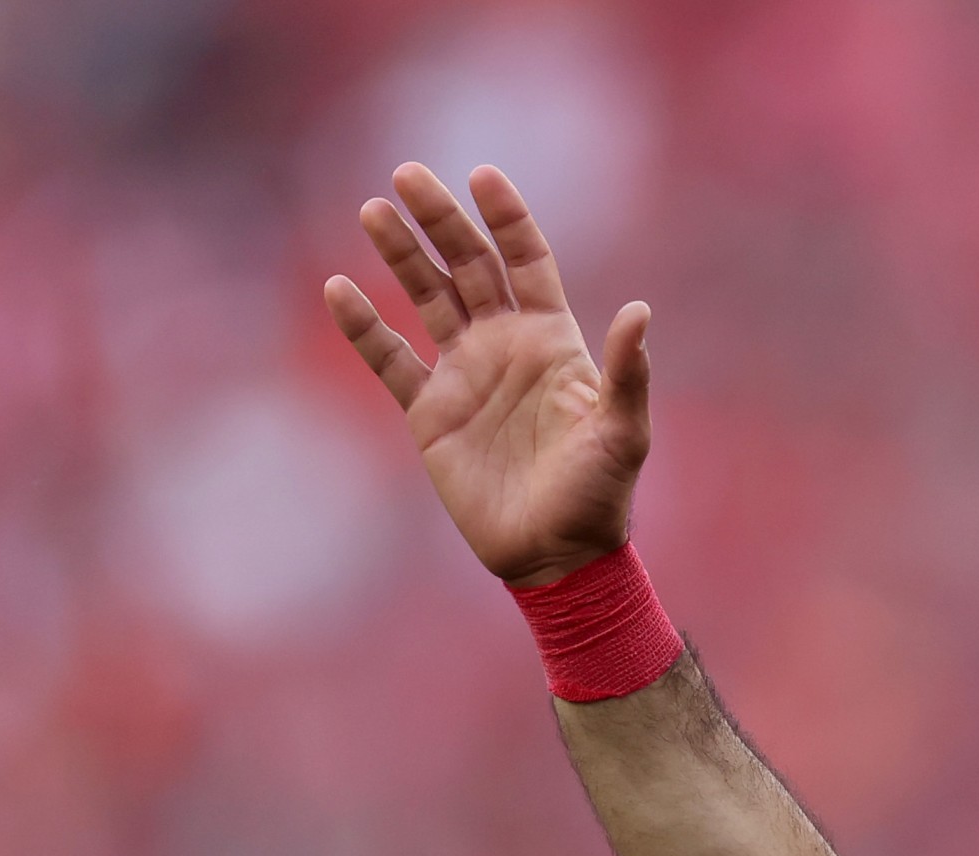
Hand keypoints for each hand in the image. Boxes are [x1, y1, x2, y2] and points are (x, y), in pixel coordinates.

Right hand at [323, 163, 649, 588]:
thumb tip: (640, 310)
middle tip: (407, 175)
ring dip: (401, 255)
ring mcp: (465, 375)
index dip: (507, 218)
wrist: (556, 556)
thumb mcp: (623, 433)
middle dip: (440, 221)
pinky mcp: (430, 412)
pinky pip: (390, 359)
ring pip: (427, 298)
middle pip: (468, 266)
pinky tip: (339, 289)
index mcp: (553, 341)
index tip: (482, 176)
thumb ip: (628, 373)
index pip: (527, 262)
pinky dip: (364, 327)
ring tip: (373, 210)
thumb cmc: (600, 496)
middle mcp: (505, 347)